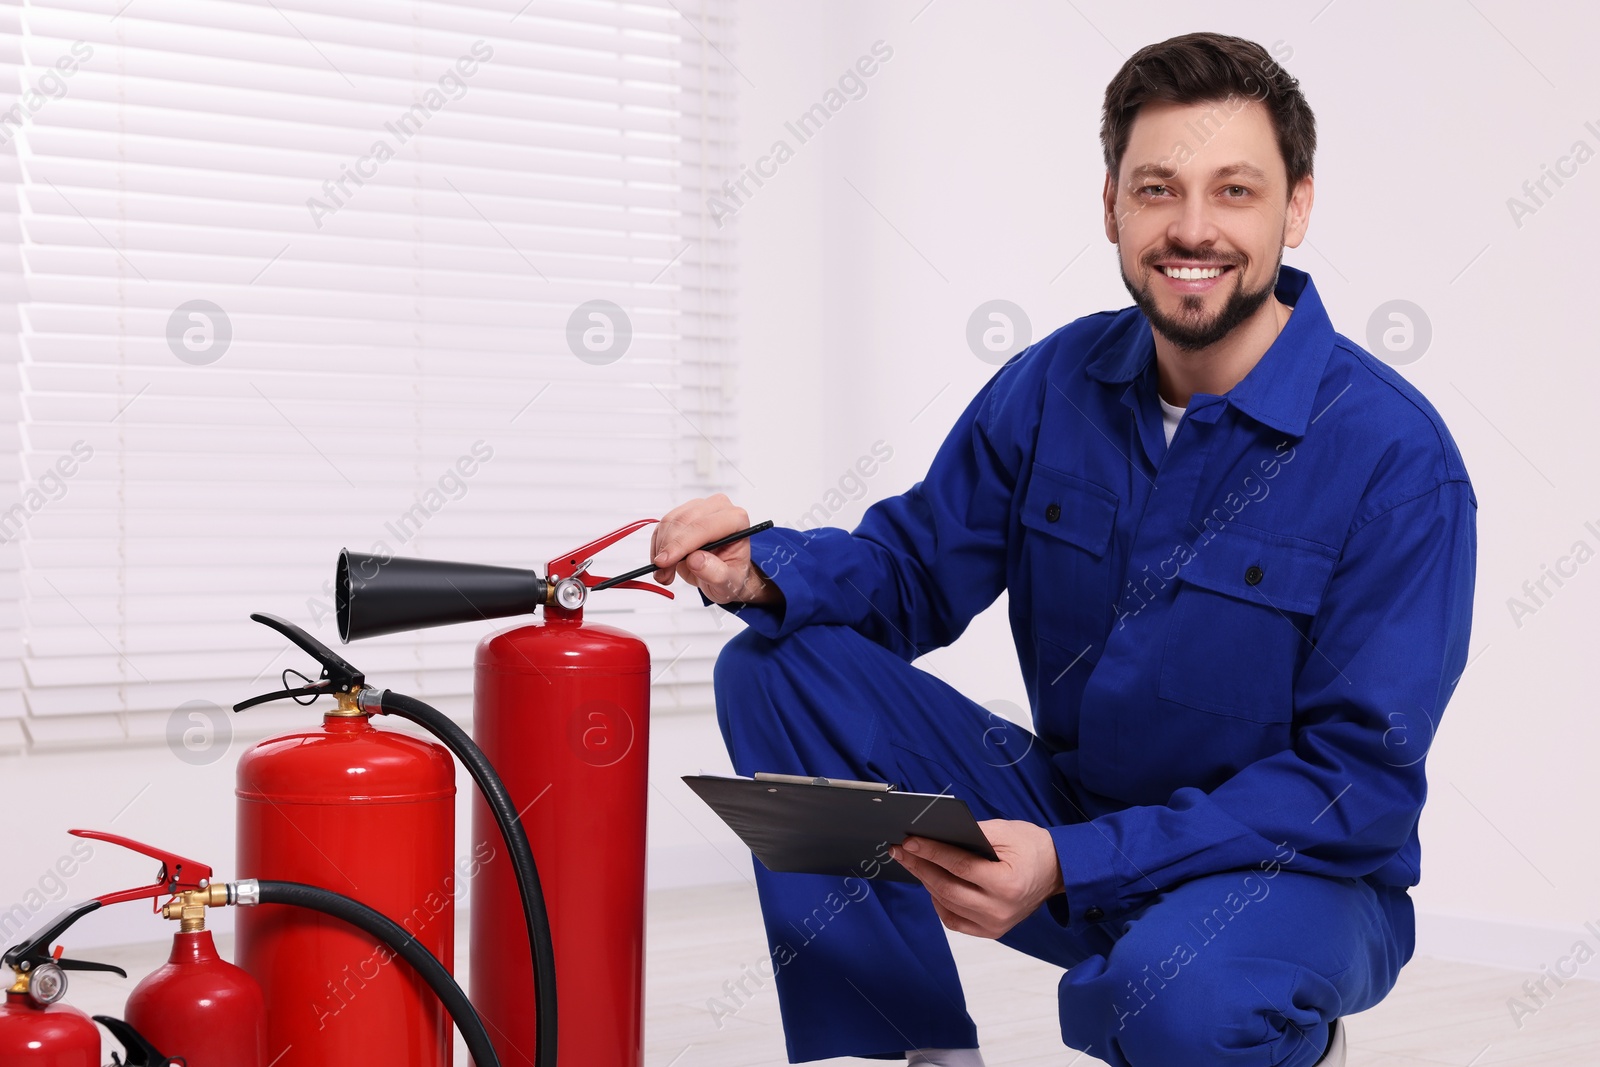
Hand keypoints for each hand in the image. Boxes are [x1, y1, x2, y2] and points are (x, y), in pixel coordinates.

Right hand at [650, 494, 780, 606]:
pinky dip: (658, 546)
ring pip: (670, 522)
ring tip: (665, 573)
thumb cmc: (731, 575)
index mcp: (736, 520)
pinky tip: (664, 563)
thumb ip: (716, 573)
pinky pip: (662, 526)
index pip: (704, 527)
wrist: (723, 574)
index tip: (665, 562)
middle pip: (684, 521)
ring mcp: (699, 508)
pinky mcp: (683, 513)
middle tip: (663, 573)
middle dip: (669, 549)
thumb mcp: (729, 583)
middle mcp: (719, 508)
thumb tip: (696, 560)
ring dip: (661, 549)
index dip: (681, 544)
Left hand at [890, 819, 1064, 938]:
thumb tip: (935, 833)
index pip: (959, 867)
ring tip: (913, 862)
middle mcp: (999, 910)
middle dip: (919, 866)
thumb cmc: (1032, 847)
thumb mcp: (1006, 831)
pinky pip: (954, 920)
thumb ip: (972, 833)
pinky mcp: (991, 931)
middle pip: (947, 888)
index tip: (909, 841)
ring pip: (946, 905)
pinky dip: (939, 902)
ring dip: (925, 882)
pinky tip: (932, 884)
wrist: (1057, 871)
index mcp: (1007, 884)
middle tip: (900, 850)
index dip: (931, 853)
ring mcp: (995, 924)